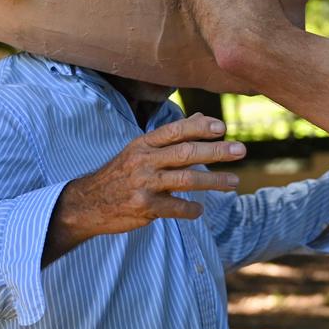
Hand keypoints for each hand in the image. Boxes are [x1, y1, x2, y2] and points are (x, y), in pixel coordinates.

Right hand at [44, 113, 245, 262]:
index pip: (175, 131)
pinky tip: (200, 210)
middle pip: (186, 153)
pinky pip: (175, 207)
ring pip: (186, 180)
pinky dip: (191, 209)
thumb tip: (203, 118)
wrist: (87, 203)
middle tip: (241, 151)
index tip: (222, 128)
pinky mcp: (143, 207)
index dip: (200, 128)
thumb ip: (172, 136)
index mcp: (144, 144)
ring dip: (213, 182)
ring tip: (234, 182)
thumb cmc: (121, 172)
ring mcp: (143, 184)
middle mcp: (144, 161)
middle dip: (216, 152)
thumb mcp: (141, 149)